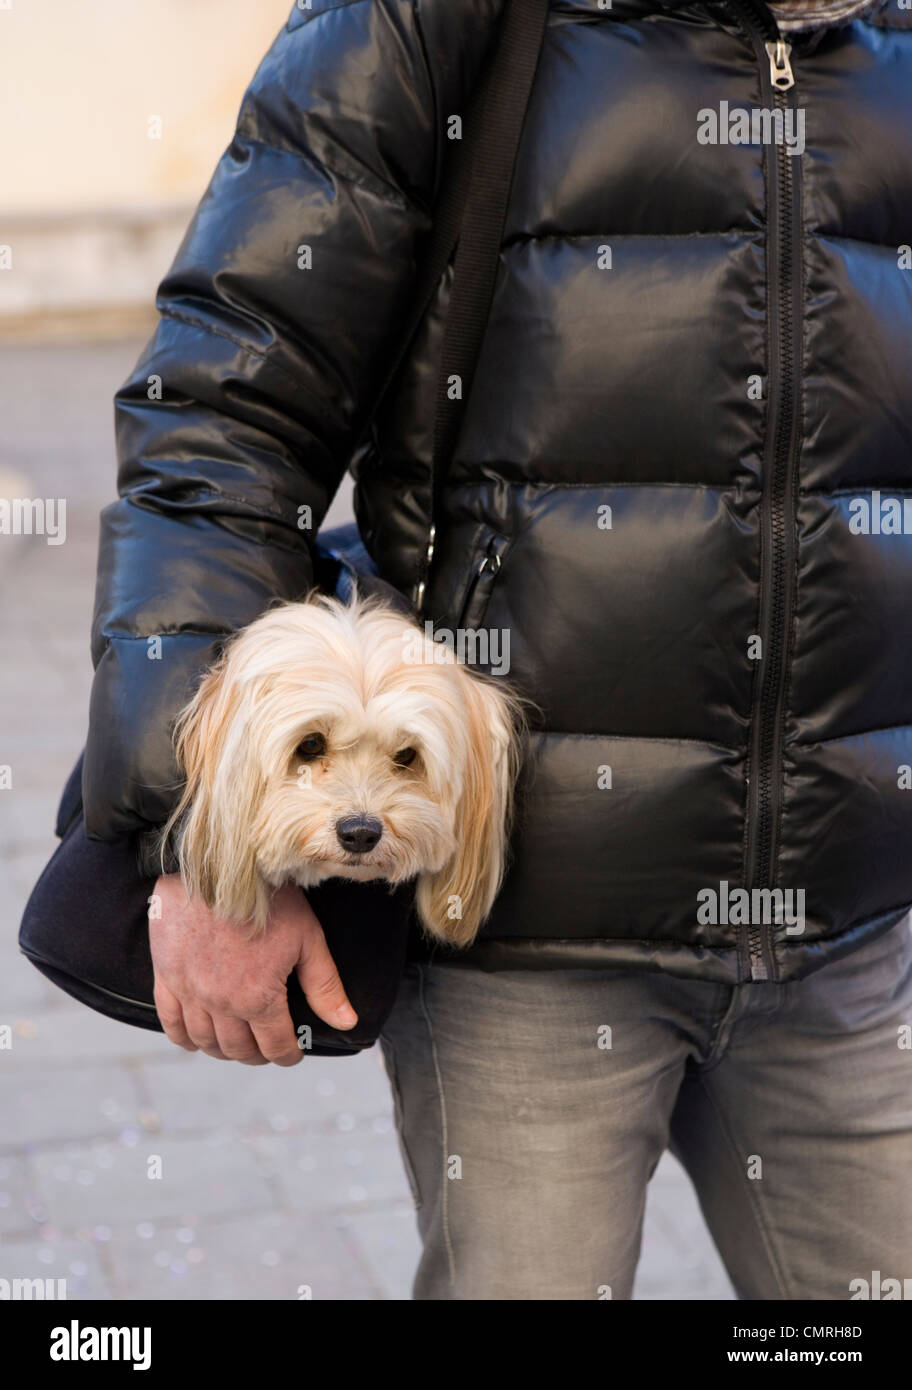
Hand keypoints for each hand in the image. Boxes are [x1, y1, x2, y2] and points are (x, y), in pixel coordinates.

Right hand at [149, 876, 357, 1064]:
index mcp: (258, 998)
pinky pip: (170, 1021)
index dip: (288, 1054)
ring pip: (205, 1041)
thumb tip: (347, 1023)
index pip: (275, 1046)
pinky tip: (196, 1038)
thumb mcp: (307, 938)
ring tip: (237, 1043)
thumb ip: (324, 986)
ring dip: (224, 1049)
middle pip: (239, 1049)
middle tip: (267, 1047)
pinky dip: (184, 1037)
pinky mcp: (166, 974)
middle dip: (258, 1054)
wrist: (219, 864)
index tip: (293, 1052)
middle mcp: (221, 1003)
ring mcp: (189, 991)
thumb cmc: (270, 898)